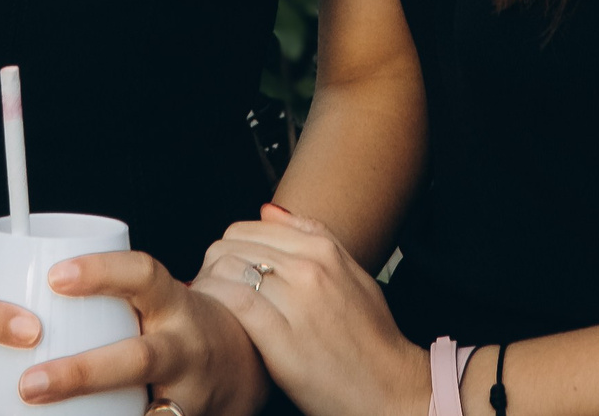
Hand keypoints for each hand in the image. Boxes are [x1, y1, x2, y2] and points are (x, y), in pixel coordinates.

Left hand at [15, 250, 271, 415]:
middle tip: (29, 384)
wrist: (243, 362)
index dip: (100, 273)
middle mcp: (184, 346)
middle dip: (82, 374)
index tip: (55, 277)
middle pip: (138, 359)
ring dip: (99, 415)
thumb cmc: (174, 325)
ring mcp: (189, 391)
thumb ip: (107, 297)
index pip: (142, 275)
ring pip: (152, 412)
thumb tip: (18, 287)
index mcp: (171, 302)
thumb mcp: (154, 300)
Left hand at [196, 205, 426, 415]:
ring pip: (229, 268)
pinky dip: (215, 301)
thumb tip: (268, 210)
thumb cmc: (371, 338)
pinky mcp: (283, 337)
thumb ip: (312, 237)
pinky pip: (234, 301)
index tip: (224, 268)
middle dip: (213, 264)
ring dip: (208, 283)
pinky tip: (214, 316)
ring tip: (209, 303)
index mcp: (324, 248)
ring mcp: (298, 301)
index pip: (251, 228)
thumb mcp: (353, 274)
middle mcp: (311, 268)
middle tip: (211, 286)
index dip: (229, 247)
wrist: (390, 388)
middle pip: (234, 245)